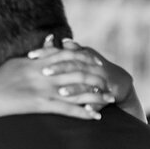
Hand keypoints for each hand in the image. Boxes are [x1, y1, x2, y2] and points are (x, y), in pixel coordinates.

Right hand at [0, 37, 113, 120]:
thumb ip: (36, 54)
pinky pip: (67, 108)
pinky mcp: (39, 104)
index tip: (97, 61)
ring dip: (95, 96)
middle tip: (109, 83)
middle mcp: (43, 72)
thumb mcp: (15, 62)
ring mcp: (42, 88)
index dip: (85, 57)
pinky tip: (95, 117)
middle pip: (78, 71)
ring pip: (77, 90)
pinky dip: (83, 113)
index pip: (67, 54)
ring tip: (109, 100)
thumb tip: (50, 41)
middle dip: (96, 77)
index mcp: (37, 61)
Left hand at [29, 37, 144, 121]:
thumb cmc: (92, 69)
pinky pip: (100, 102)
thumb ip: (63, 51)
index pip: (62, 52)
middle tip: (44, 72)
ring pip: (86, 83)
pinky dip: (94, 106)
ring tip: (61, 92)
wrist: (119, 82)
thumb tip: (51, 38)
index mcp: (81, 56)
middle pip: (73, 65)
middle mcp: (91, 66)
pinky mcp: (107, 95)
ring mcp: (100, 80)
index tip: (30, 55)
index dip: (47, 52)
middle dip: (59, 69)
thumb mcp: (79, 58)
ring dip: (74, 89)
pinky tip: (87, 111)